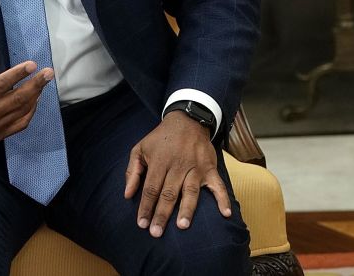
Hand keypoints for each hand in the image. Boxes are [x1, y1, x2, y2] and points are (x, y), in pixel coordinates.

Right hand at [0, 35, 53, 153]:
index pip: (1, 85)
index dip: (17, 74)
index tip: (32, 64)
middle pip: (17, 99)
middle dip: (36, 85)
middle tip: (49, 73)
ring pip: (21, 112)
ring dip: (35, 97)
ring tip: (44, 82)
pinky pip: (19, 124)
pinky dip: (30, 112)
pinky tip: (34, 100)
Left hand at [124, 112, 231, 236]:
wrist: (188, 120)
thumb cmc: (161, 138)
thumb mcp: (140, 148)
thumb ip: (132, 171)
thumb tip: (127, 195)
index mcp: (160, 161)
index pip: (151, 188)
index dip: (146, 207)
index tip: (141, 224)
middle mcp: (178, 165)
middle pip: (169, 193)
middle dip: (162, 214)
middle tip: (156, 232)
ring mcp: (196, 167)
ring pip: (191, 191)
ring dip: (187, 209)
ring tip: (182, 226)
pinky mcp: (210, 168)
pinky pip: (218, 185)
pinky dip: (223, 199)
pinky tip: (225, 213)